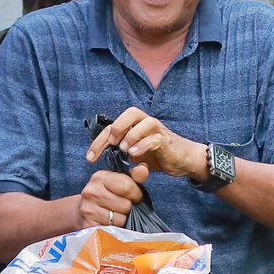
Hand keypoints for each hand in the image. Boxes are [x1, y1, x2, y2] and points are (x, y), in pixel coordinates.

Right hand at [77, 169, 146, 227]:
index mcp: (100, 177)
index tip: (134, 197)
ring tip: (117, 215)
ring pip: (121, 219)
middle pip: (126, 205)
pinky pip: (114, 230)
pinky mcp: (88, 225)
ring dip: (123, 219)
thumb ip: (136, 176)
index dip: (136, 194)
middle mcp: (91, 191)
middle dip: (130, 208)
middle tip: (124, 207)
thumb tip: (143, 169)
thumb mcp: (121, 182)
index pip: (127, 186)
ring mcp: (88, 209)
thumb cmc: (108, 196)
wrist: (86, 212)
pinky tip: (112, 224)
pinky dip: (116, 229)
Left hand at [86, 107, 208, 181]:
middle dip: (117, 128)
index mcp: (136, 126)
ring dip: (131, 135)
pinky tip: (135, 155)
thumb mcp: (134, 156)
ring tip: (124, 150)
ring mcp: (159, 131)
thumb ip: (120, 155)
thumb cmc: (157, 156)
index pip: (114, 127)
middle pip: (131, 113)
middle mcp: (147, 123)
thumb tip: (101, 161)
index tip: (90, 158)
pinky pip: (156, 138)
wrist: (182, 160)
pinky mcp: (167, 142)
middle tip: (112, 145)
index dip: (99, 141)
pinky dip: (143, 145)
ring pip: (145, 121)